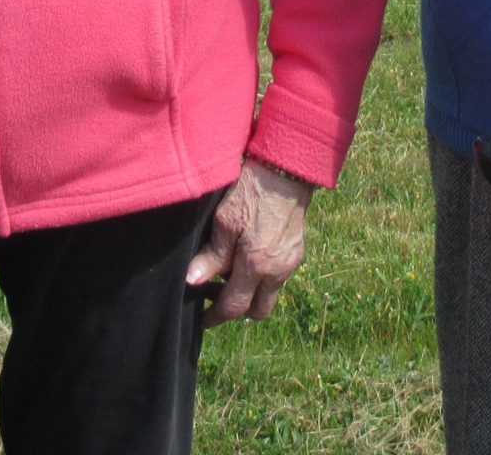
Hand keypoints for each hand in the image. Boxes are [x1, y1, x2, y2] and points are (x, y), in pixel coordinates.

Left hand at [185, 157, 313, 324]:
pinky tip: (249, 257)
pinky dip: (262, 277)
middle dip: (238, 310)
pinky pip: (278, 277)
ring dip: (251, 293)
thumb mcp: (225, 221)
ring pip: (269, 294)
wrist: (285, 169)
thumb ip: (212, 256)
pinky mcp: (297, 251)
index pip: (234, 307)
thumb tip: (193, 282)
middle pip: (257, 311)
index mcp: (256, 265)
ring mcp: (290, 262)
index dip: (215, 317)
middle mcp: (277, 271)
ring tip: (231, 273)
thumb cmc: (252, 191)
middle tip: (217, 296)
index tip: (201, 320)